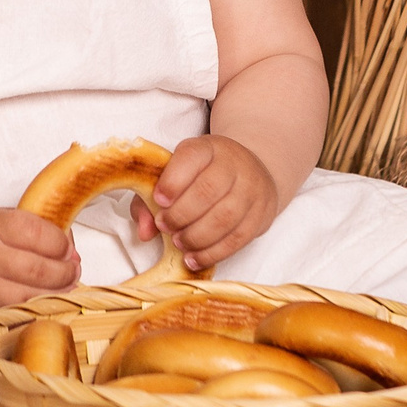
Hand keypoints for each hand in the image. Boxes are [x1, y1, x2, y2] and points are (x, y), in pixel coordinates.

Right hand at [0, 207, 78, 323]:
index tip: (67, 248)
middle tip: (73, 270)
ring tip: (65, 287)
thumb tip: (72, 253)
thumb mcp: (1, 218)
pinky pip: (16, 317)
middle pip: (38, 270)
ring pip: (31, 297)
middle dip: (65, 272)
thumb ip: (36, 228)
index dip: (61, 243)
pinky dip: (36, 312)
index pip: (37, 234)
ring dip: (57, 294)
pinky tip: (44, 303)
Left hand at [128, 134, 280, 271]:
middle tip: (166, 227)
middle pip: (208, 190)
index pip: (191, 157)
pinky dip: (213, 253)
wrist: (250, 171)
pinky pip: (238, 239)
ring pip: (224, 217)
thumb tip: (145, 232)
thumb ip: (149, 200)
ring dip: (196, 237)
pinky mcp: (261, 214)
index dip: (172, 181)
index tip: (158, 201)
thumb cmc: (201, 176)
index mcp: (206, 148)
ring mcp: (251, 188)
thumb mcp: (173, 176)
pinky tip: (194, 258)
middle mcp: (233, 164)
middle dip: (181, 215)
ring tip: (180, 244)